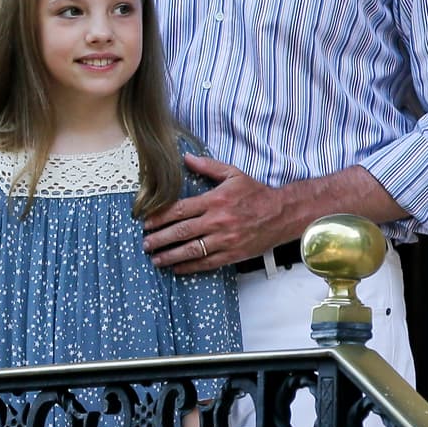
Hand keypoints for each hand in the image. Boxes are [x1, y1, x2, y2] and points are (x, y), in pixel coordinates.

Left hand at [142, 152, 289, 271]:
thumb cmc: (256, 193)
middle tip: (144, 243)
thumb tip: (186, 158)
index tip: (146, 223)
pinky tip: (176, 268)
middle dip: (159, 239)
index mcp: (215, 200)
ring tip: (155, 259)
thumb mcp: (233, 174)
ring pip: (191, 250)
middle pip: (181, 232)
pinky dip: (189, 267)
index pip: (180, 210)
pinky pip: (206, 263)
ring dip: (170, 256)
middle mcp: (218, 221)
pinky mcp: (232, 254)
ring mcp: (225, 239)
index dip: (160, 217)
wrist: (282, 214)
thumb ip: (208, 166)